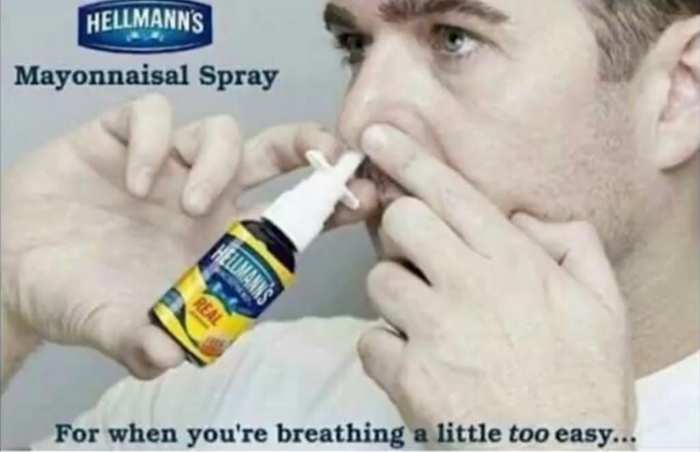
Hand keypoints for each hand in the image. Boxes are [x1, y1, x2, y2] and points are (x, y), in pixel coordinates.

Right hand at [1, 93, 375, 379]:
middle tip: (323, 154)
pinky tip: (133, 180)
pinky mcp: (122, 137)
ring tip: (179, 205)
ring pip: (221, 131)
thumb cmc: (75, 298)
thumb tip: (178, 357)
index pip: (288, 212)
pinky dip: (153, 141)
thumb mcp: (114, 329)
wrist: (11, 271)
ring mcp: (166, 163)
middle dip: (309, 144)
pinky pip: (153, 115)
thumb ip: (145, 344)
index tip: (359, 198)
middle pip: (275, 152)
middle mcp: (203, 195)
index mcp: (217, 239)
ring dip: (214, 162)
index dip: (327, 201)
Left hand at [357, 125, 634, 446]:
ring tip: (428, 325)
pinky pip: (370, 342)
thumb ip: (572, 246)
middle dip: (401, 233)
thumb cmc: (584, 390)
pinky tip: (417, 368)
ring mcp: (434, 331)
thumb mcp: (604, 309)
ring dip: (395, 298)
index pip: (450, 193)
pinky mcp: (409, 377)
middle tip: (419, 258)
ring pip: (378, 281)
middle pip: (401, 222)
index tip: (375, 133)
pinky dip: (386, 352)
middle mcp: (470, 286)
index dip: (408, 158)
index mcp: (516, 263)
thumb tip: (524, 219)